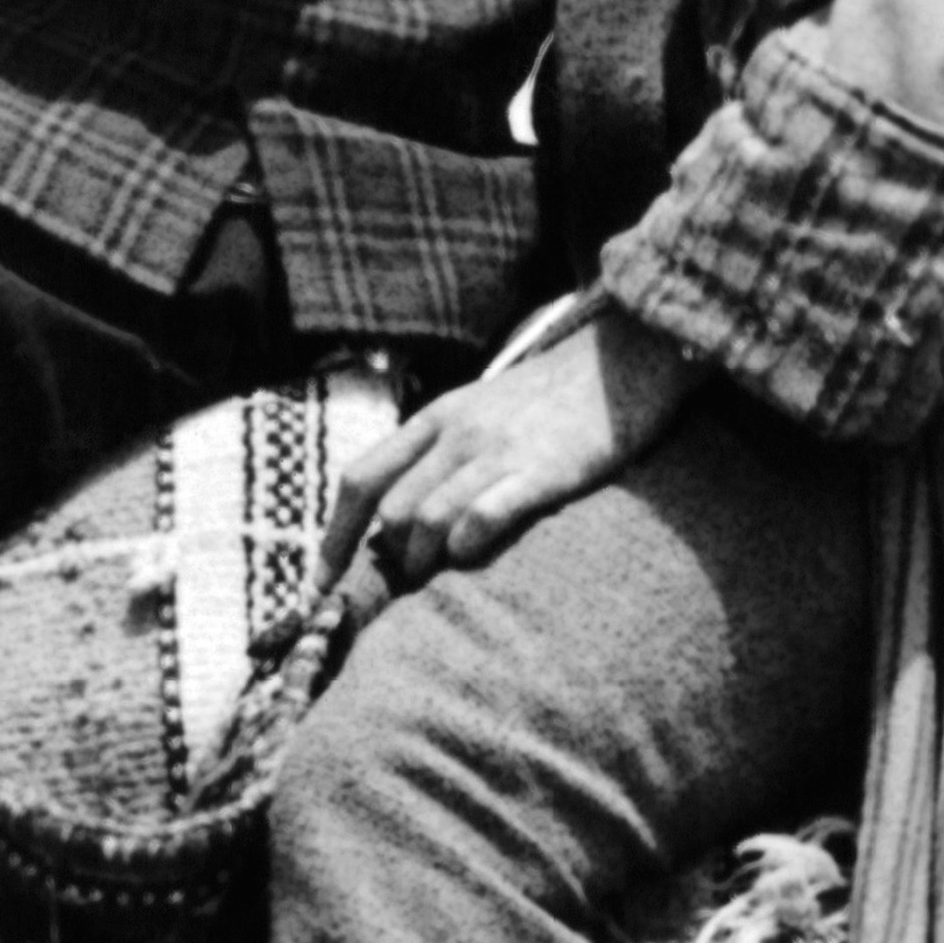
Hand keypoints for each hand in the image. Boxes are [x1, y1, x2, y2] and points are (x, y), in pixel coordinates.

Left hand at [322, 304, 696, 598]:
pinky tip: (472, 555)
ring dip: (421, 560)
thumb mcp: (483, 410)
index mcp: (435, 417)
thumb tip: (404, 517)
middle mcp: (456, 432)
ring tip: (433, 581)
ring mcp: (497, 449)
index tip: (318, 585)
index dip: (333, 537)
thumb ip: (445, 452)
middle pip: (389, 508)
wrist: (625, 356)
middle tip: (400, 586)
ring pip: (426, 516)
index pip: (361, 478)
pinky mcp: (542, 469)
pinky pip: (484, 514)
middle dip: (385, 557)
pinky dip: (467, 545)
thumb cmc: (554, 396)